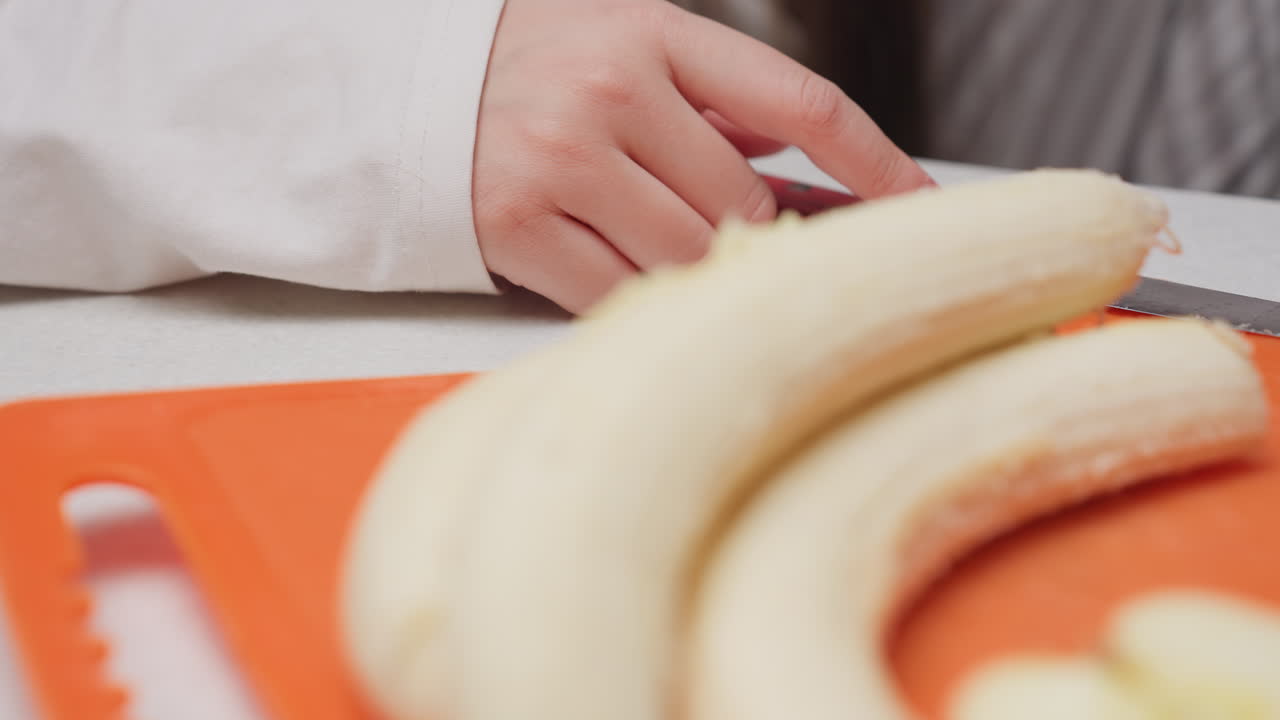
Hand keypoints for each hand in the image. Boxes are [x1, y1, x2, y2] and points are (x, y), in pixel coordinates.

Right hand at [472, 0, 933, 312]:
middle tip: (732, 239)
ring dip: (693, 268)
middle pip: (743, 201)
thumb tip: (803, 179)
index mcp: (653, 31)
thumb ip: (708, 102)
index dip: (875, 161)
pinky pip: (616, 293)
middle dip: (751, 231)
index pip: (800, 102)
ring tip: (653, 244)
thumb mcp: (619, 40)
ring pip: (688, 255)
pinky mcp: (513, 225)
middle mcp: (610, 91)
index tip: (922, 207)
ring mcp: (559, 160)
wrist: (388, 89)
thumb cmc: (520, 65)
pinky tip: (614, 269)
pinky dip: (634, 300)